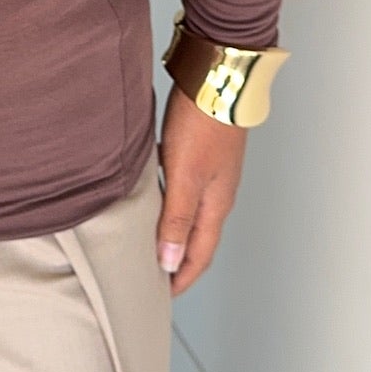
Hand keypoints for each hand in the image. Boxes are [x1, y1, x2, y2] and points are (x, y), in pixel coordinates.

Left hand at [155, 83, 245, 294]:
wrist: (219, 76)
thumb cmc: (204, 122)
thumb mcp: (185, 175)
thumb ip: (177, 219)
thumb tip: (170, 261)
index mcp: (216, 204)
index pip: (199, 255)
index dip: (182, 278)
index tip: (161, 295)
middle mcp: (217, 193)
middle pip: (197, 239)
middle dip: (179, 262)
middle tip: (155, 278)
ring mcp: (211, 173)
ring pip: (190, 215)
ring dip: (173, 234)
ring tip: (151, 245)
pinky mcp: (201, 155)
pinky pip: (184, 192)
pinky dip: (170, 206)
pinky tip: (153, 200)